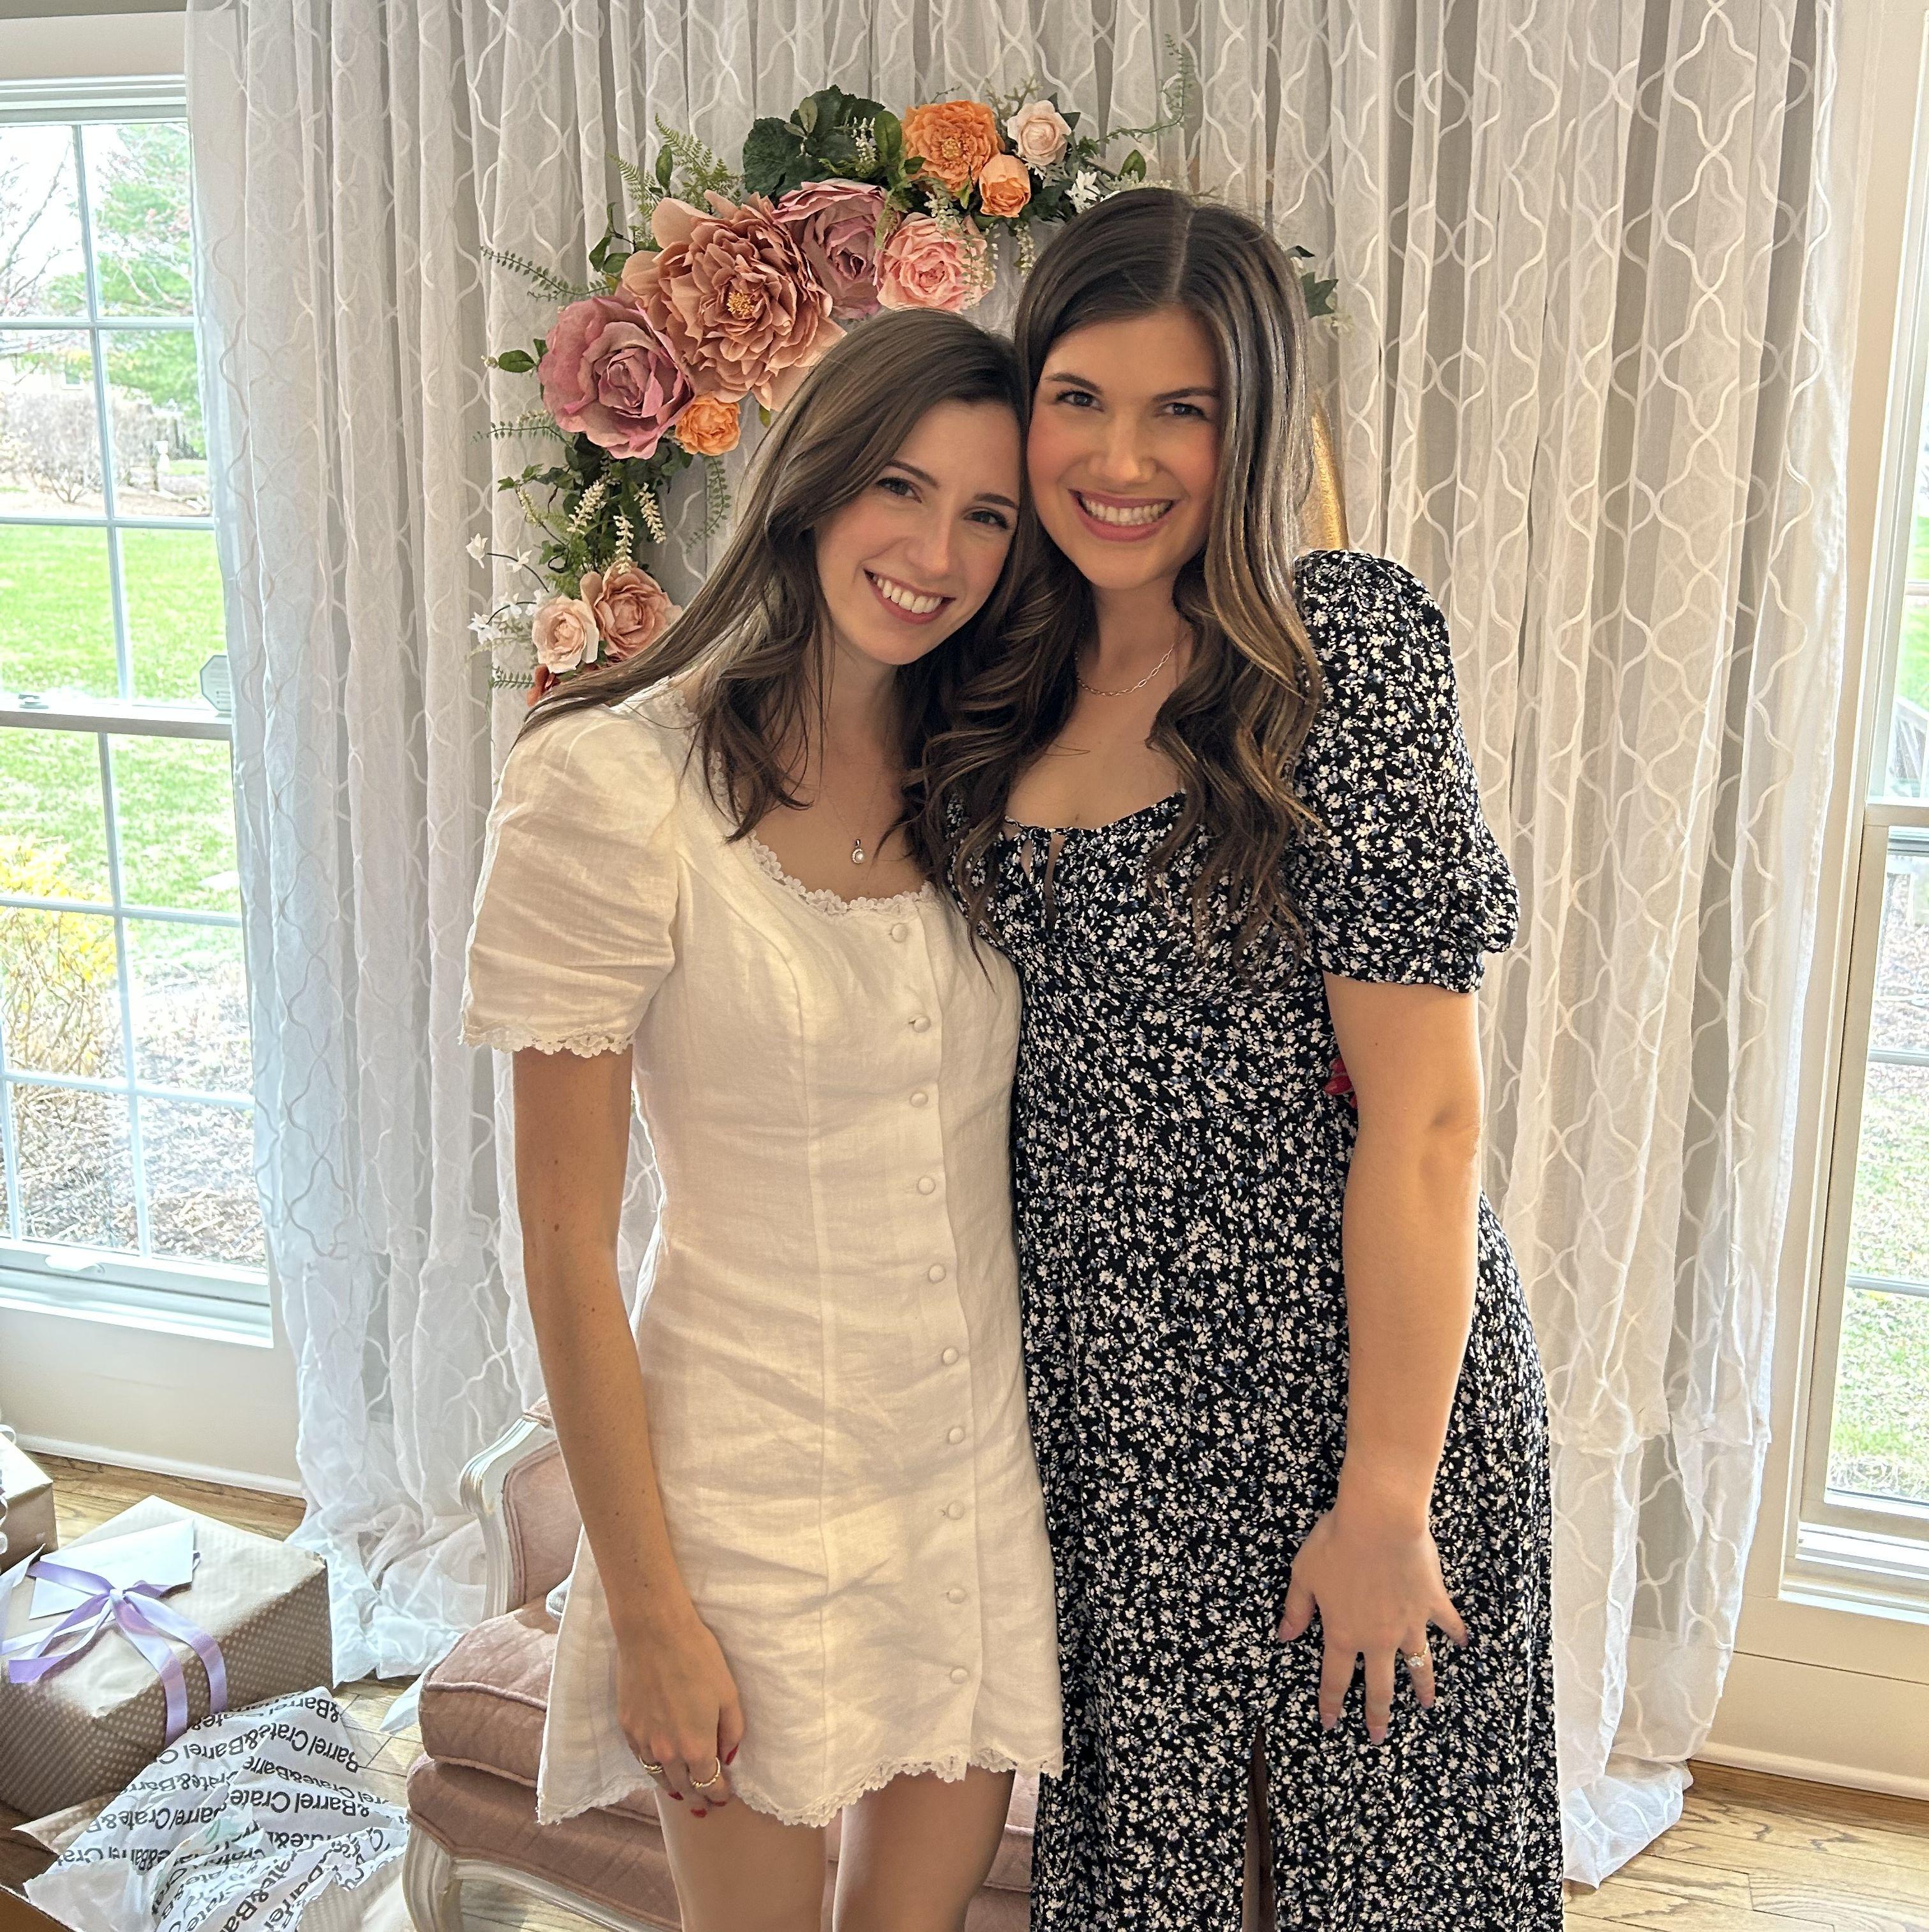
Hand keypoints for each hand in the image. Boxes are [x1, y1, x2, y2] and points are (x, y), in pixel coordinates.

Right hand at [613, 1602, 745, 1817]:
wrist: (654, 1632)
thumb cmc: (697, 1657)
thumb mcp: (728, 1693)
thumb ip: (732, 1730)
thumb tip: (729, 1756)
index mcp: (695, 1746)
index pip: (709, 1784)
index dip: (719, 1795)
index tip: (724, 1798)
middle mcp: (666, 1752)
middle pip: (683, 1787)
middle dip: (697, 1797)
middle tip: (706, 1803)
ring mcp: (642, 1741)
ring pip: (658, 1777)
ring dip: (673, 1786)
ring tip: (682, 1791)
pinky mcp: (627, 1726)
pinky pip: (641, 1758)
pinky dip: (653, 1767)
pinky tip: (658, 1765)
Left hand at [1276, 1497, 1467, 1743]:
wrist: (1379, 1522)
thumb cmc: (1335, 1543)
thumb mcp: (1304, 1575)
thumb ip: (1296, 1610)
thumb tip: (1283, 1638)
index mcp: (1344, 1634)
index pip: (1335, 1679)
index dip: (1332, 1704)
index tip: (1330, 1725)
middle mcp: (1378, 1638)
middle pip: (1379, 1686)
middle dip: (1378, 1714)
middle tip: (1379, 1738)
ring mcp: (1409, 1623)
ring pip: (1418, 1665)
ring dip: (1422, 1686)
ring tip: (1426, 1705)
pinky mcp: (1433, 1603)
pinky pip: (1447, 1623)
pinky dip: (1456, 1633)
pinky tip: (1463, 1642)